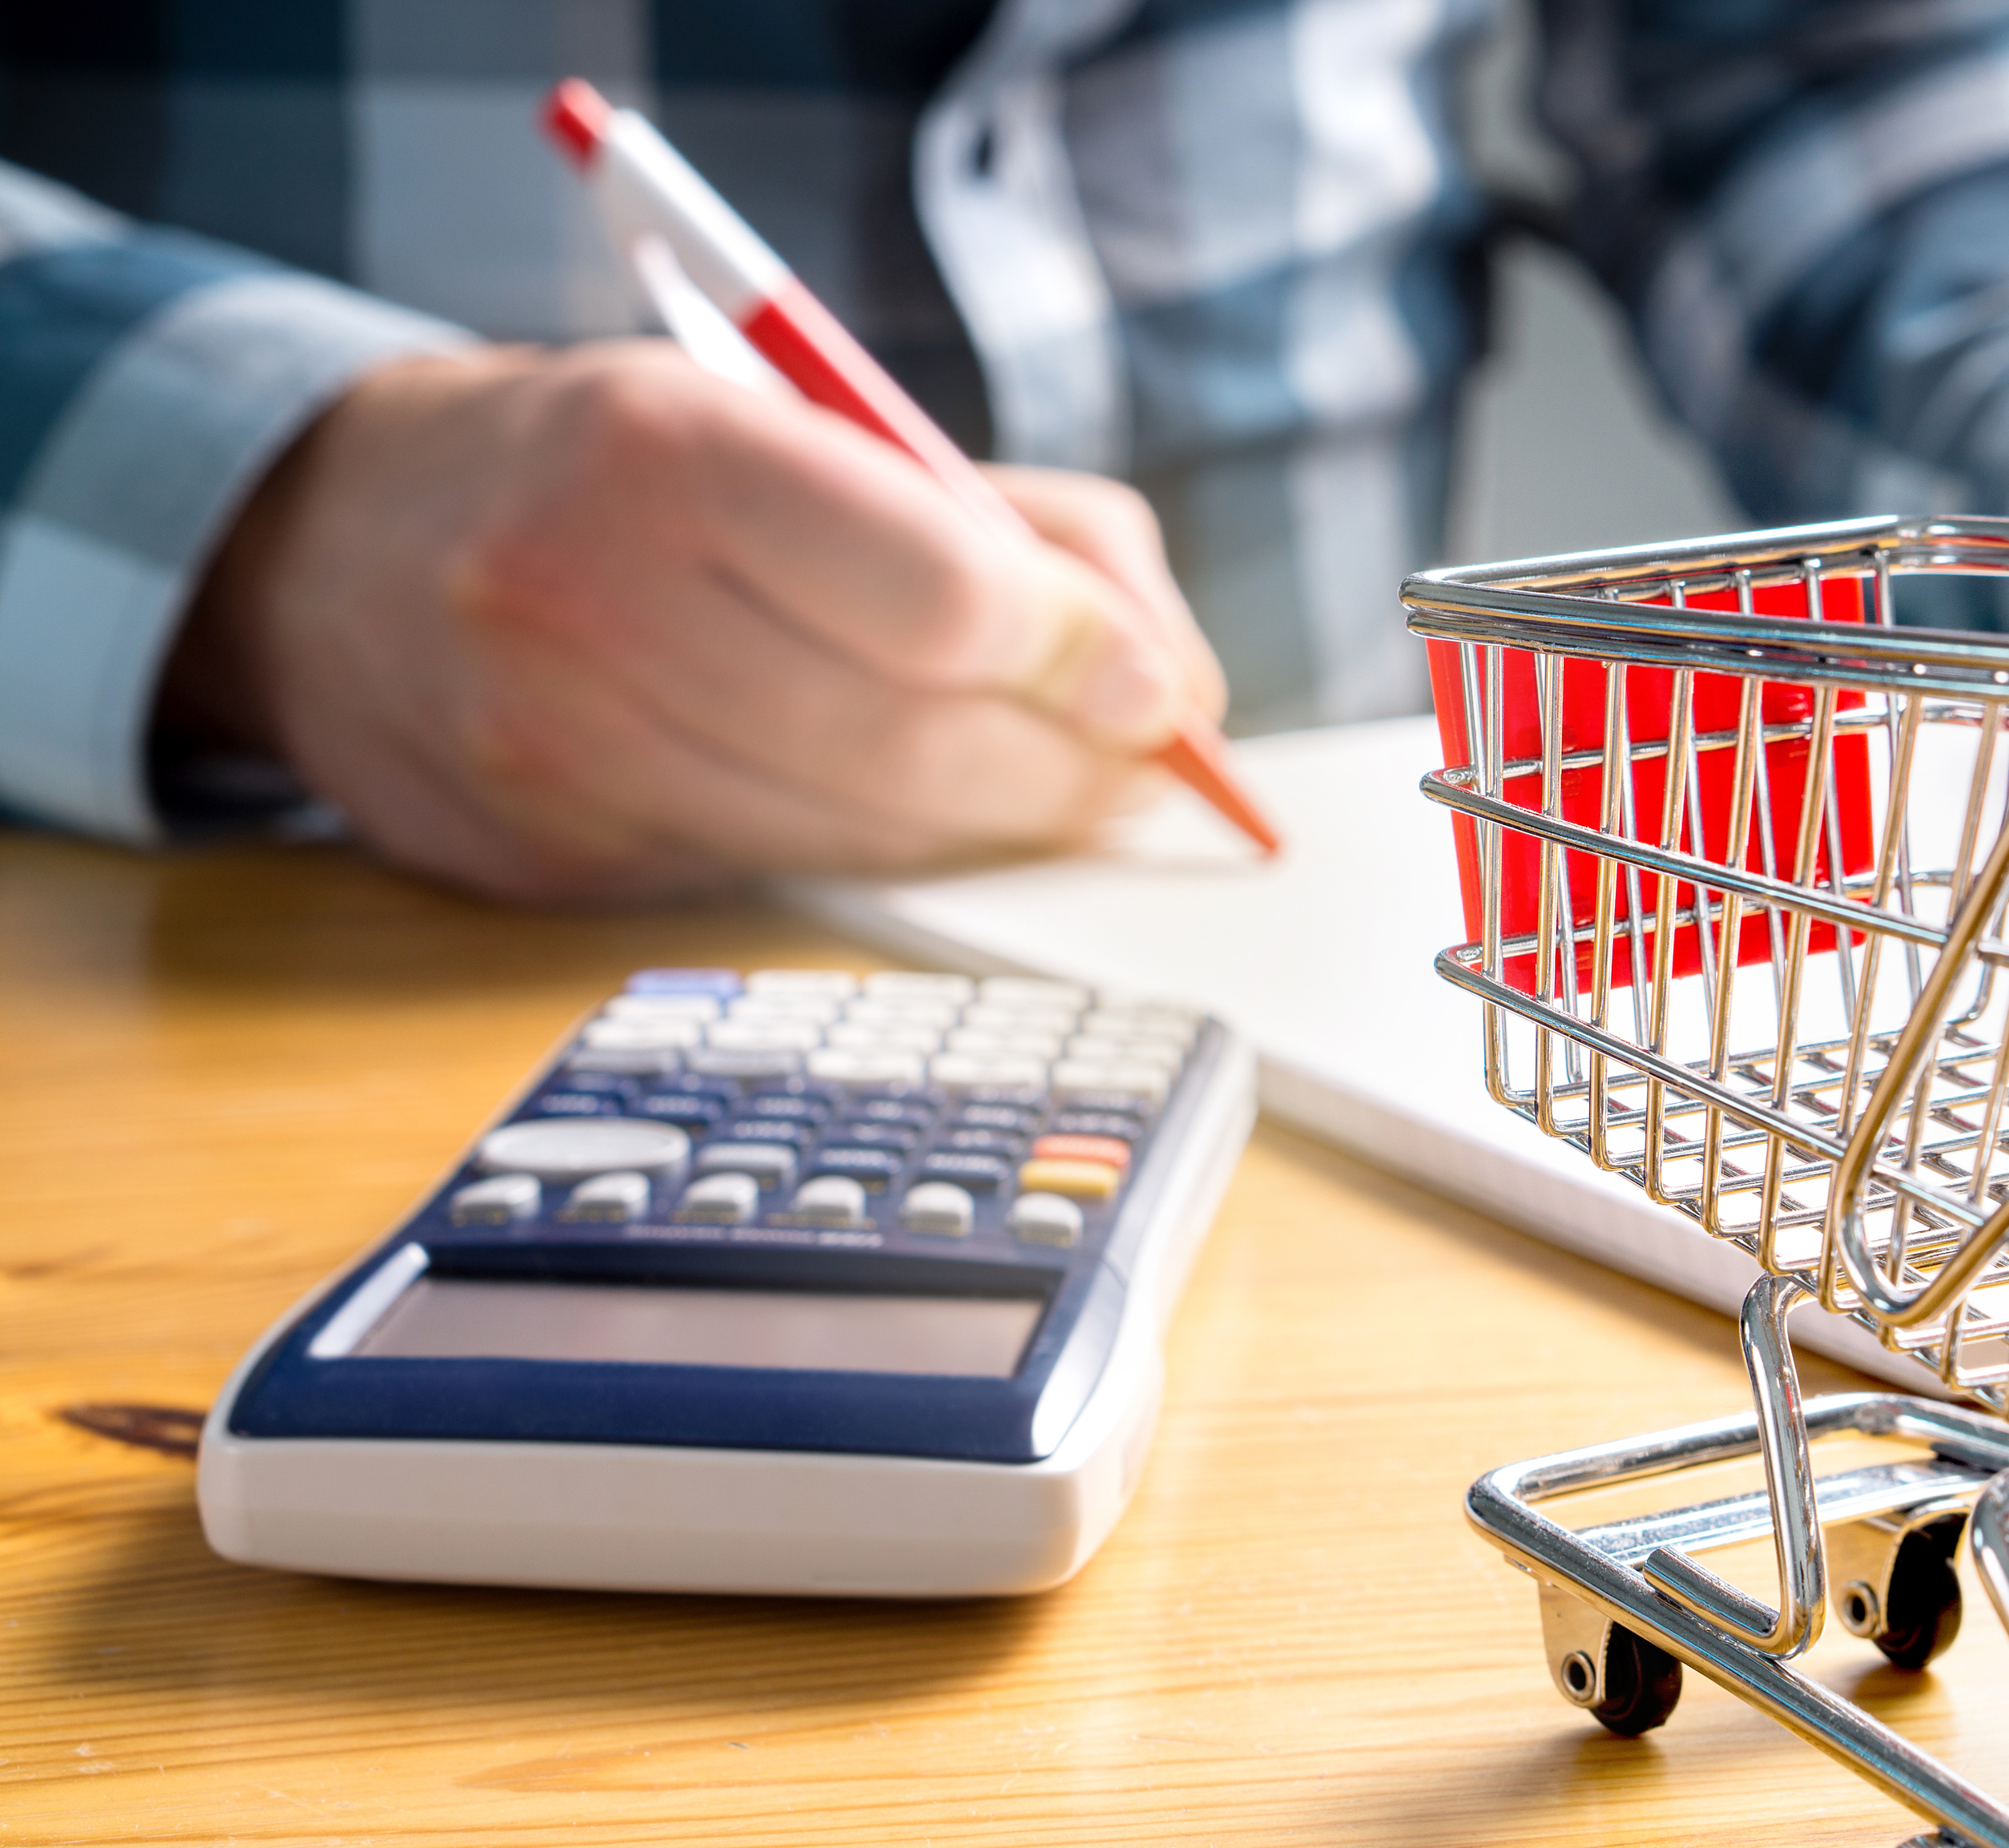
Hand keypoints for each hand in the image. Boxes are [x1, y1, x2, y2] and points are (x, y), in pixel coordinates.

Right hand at [163, 341, 1226, 902]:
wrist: (337, 550)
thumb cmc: (616, 463)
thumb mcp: (798, 417)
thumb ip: (1009, 526)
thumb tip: (1169, 678)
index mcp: (659, 450)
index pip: (934, 593)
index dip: (1075, 655)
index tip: (1153, 687)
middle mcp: (583, 603)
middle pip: (904, 743)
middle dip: (1061, 774)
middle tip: (1139, 772)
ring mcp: (552, 752)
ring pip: (848, 836)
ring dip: (989, 831)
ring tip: (1059, 796)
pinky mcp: (545, 861)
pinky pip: (771, 879)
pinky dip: (879, 858)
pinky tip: (923, 822)